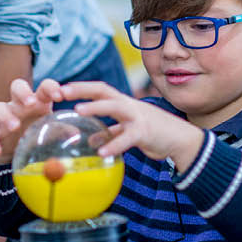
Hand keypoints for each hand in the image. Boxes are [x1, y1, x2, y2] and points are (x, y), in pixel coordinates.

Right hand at [0, 78, 56, 165]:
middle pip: (17, 86)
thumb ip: (62, 131)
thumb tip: (77, 135)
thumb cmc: (36, 131)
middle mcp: (19, 104)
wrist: (13, 148)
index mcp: (38, 101)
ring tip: (15, 127)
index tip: (60, 96)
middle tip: (31, 103)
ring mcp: (4, 115)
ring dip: (6, 115)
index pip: (44, 86)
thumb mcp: (50, 131)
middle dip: (23, 92)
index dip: (51, 88)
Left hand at [58, 81, 203, 171]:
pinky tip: (101, 153)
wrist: (180, 139)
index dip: (81, 88)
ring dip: (96, 107)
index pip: (99, 90)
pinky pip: (127, 137)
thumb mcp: (129, 131)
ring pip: (115, 106)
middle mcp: (129, 105)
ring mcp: (137, 116)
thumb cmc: (154, 133)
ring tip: (78, 111)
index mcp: (123, 103)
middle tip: (62, 91)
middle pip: (103, 90)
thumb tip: (91, 140)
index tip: (61, 88)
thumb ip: (112, 132)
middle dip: (82, 89)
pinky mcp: (145, 131)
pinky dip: (114, 144)